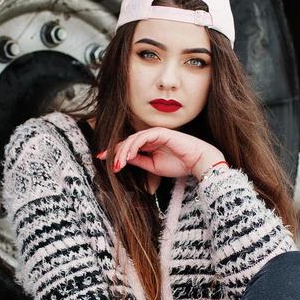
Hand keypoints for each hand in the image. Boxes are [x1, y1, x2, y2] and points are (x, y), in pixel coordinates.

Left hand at [96, 128, 224, 180]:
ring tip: (118, 164)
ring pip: (132, 140)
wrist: (197, 162)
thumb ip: (139, 161)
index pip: (127, 146)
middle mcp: (150, 137)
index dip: (114, 152)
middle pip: (127, 142)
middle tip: (107, 163)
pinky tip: (128, 156)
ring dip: (123, 152)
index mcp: (148, 144)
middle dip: (115, 152)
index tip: (101, 158)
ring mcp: (155, 133)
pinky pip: (142, 138)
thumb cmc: (179, 164)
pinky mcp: (160, 132)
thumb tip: (123, 161)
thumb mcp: (153, 166)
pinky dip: (133, 146)